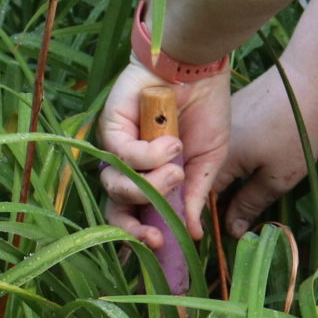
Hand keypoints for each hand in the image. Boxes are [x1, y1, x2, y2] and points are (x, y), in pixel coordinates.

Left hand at [97, 60, 229, 244]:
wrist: (199, 69)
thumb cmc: (204, 111)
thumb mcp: (207, 161)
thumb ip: (195, 196)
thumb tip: (193, 235)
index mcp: (151, 178)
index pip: (135, 215)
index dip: (140, 236)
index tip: (161, 248)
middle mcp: (129, 167)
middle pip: (115, 208)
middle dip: (131, 229)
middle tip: (156, 236)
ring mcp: (117, 147)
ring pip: (116, 186)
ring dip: (149, 186)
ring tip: (176, 171)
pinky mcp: (110, 126)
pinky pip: (121, 155)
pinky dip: (148, 156)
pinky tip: (171, 144)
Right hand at [205, 64, 317, 236]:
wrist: (305, 82)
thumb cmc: (293, 134)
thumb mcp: (277, 178)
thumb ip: (250, 204)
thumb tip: (232, 231)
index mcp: (217, 160)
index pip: (200, 198)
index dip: (208, 219)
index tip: (221, 236)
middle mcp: (210, 141)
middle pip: (205, 179)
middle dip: (219, 202)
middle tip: (240, 220)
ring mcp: (221, 125)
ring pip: (215, 162)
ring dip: (227, 180)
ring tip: (248, 195)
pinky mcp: (232, 113)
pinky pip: (224, 145)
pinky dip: (233, 159)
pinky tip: (253, 164)